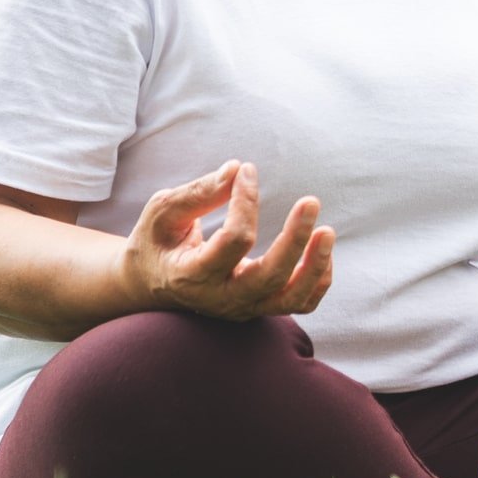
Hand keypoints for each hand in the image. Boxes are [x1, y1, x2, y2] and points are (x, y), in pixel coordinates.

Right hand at [122, 160, 335, 320]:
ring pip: (291, 299)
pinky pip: (299, 304)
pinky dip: (317, 280)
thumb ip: (198, 193)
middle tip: (311, 201)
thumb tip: (237, 170)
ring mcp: (243, 308)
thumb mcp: (162, 212)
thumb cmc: (157, 241)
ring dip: (315, 266)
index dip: (246, 202)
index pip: (234, 241)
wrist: (150, 285)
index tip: (247, 172)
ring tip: (328, 231)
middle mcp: (221, 298)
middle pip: (269, 277)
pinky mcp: (259, 308)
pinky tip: (320, 249)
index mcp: (192, 275)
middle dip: (295, 239)